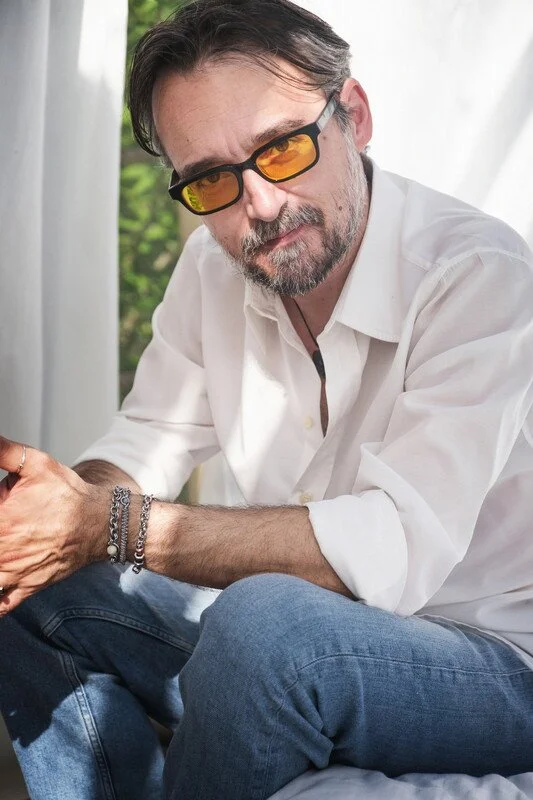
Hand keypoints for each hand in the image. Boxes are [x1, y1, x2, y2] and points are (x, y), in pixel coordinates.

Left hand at [0, 436, 108, 614]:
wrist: (101, 523)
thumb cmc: (69, 495)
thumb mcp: (37, 465)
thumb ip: (6, 452)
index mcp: (0, 521)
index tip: (1, 507)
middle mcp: (3, 551)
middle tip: (9, 524)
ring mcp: (13, 573)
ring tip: (7, 547)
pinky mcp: (26, 587)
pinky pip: (1, 606)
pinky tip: (2, 580)